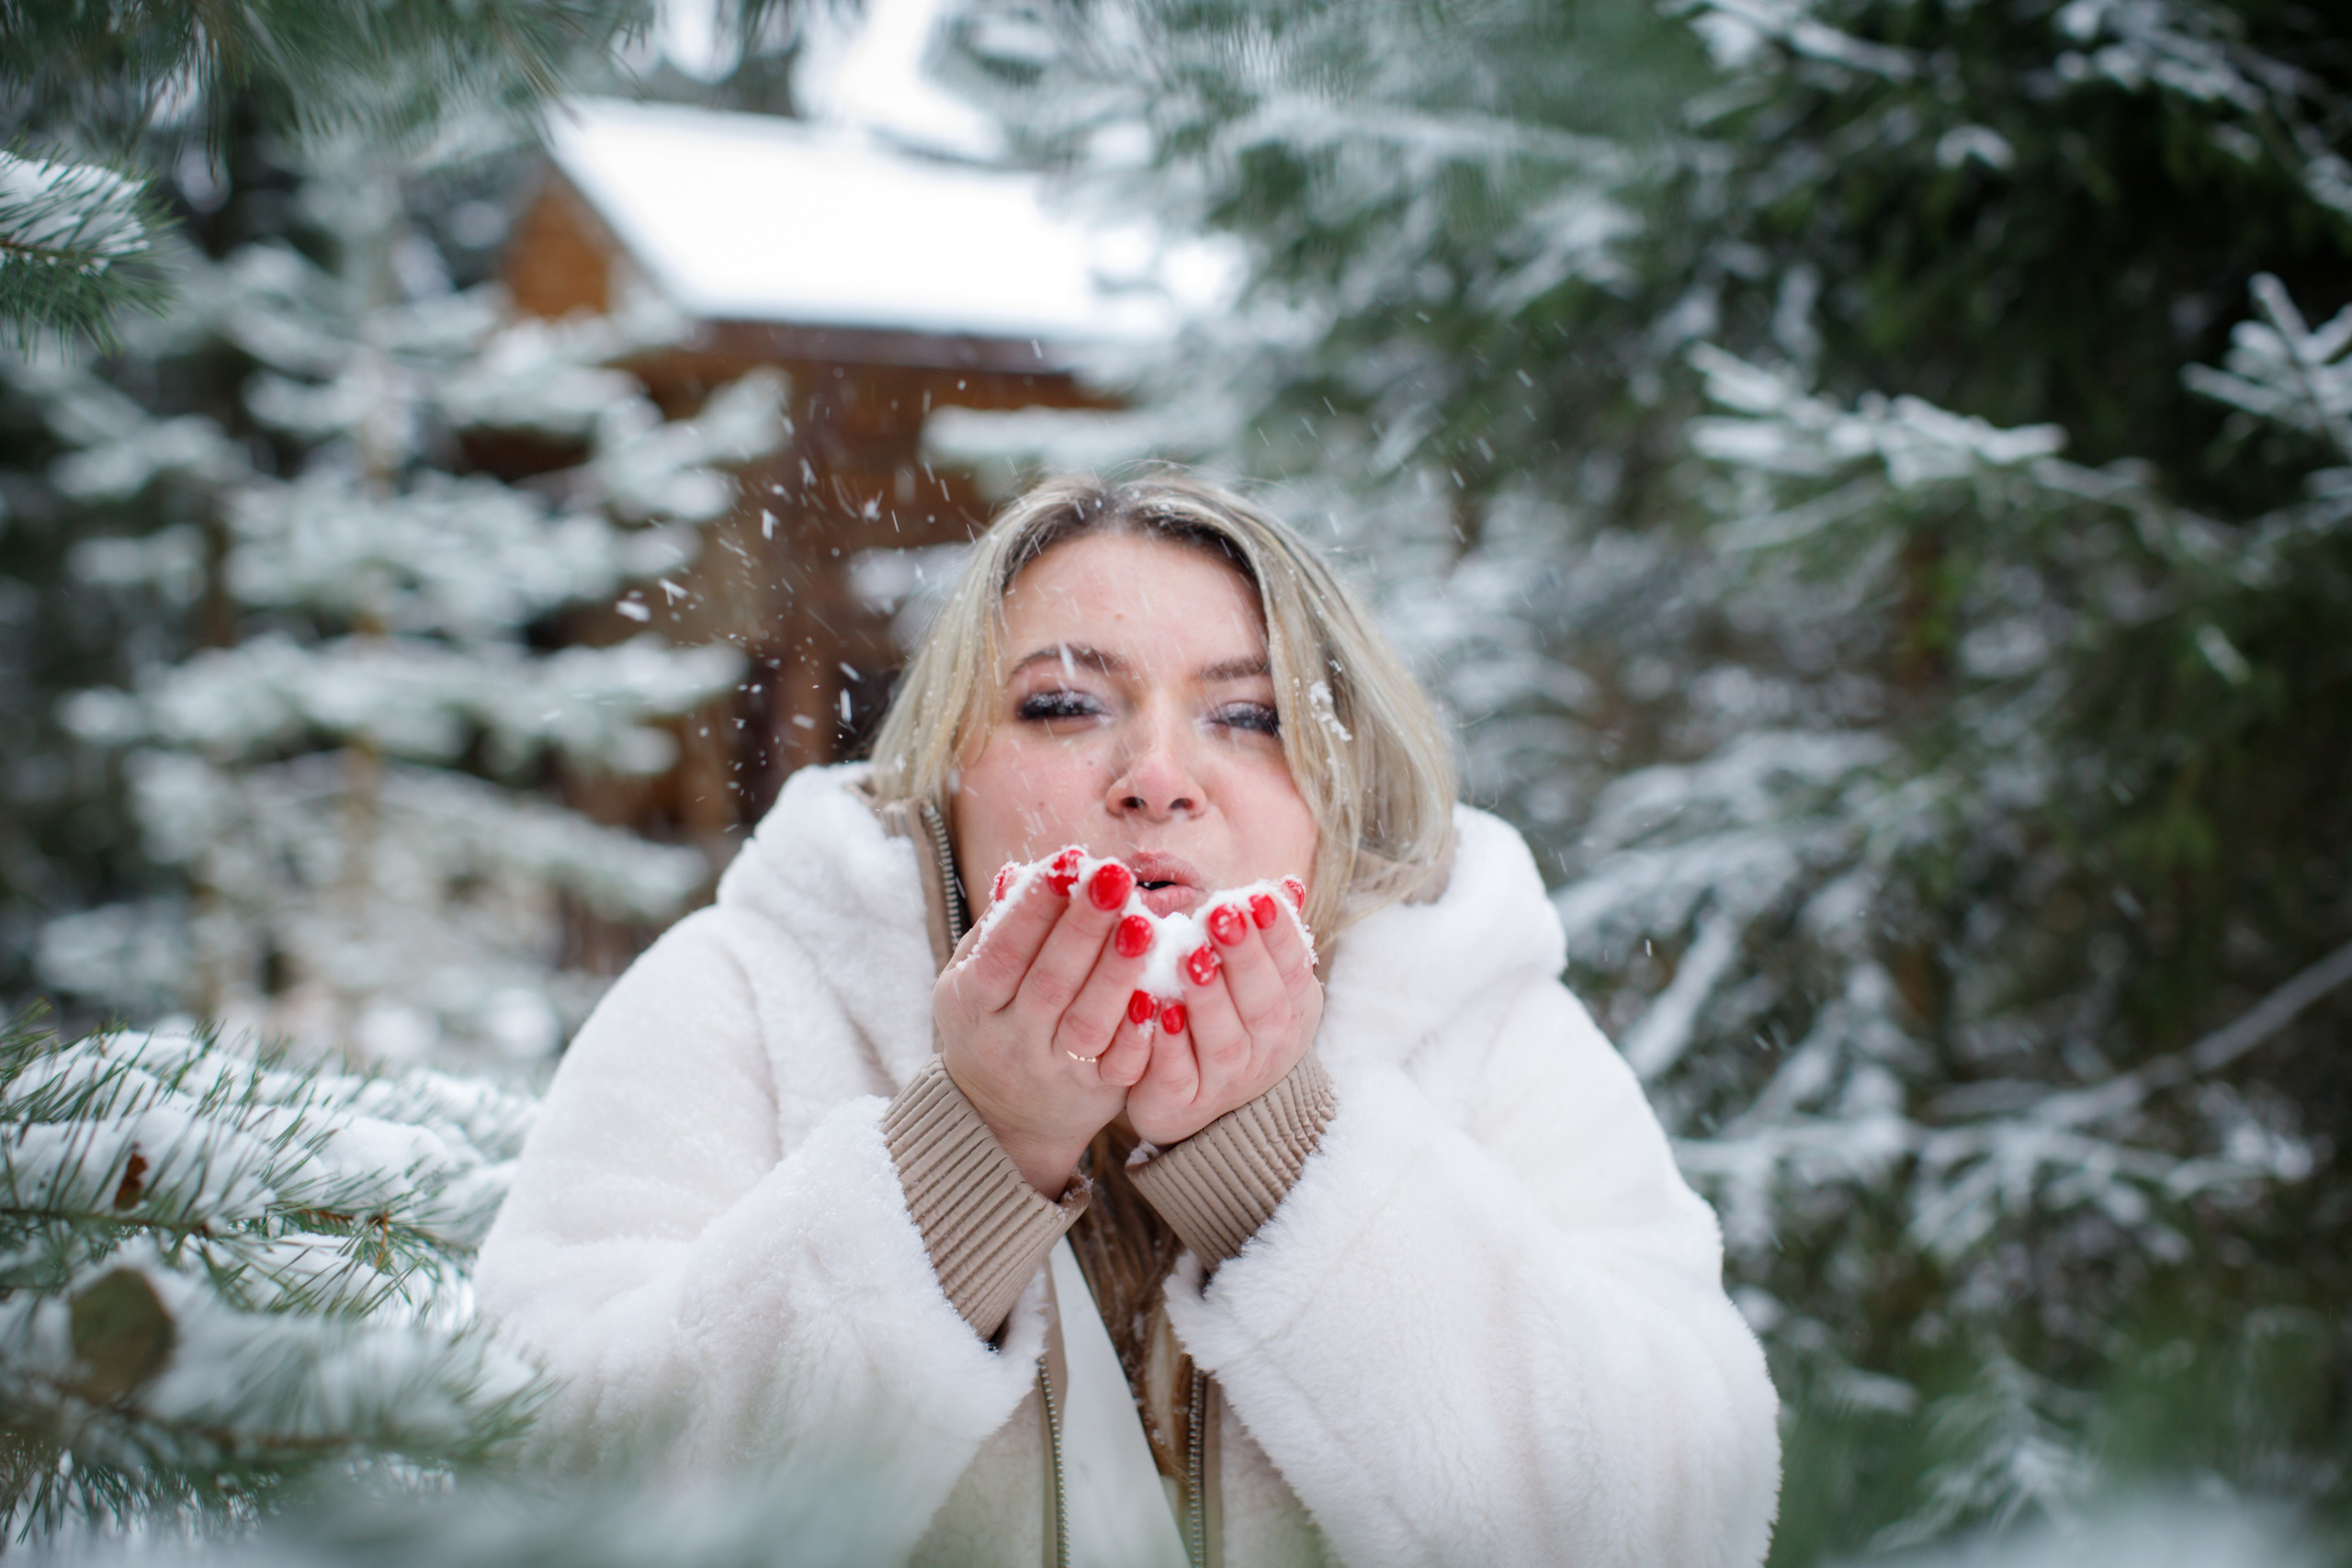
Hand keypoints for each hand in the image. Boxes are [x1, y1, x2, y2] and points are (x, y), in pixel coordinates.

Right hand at [934, 860, 1157, 1193]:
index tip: (1070, 858)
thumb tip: (1019, 872)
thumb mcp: (973, 977)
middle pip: (1049, 983)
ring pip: (1088, 1024)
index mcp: (972, 1002)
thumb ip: (998, 927)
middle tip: (1115, 877)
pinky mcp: (1097, 1093)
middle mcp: (1011, 1039)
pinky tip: (1164, 990)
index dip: (1035, 906)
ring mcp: (1055, 1070)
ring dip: (1118, 973)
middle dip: (1083, 927)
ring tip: (1146, 924)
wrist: (1001, 1118)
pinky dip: (1142, 1030)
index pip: (1002, 951)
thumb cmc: (992, 1020)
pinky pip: (1123, 1064)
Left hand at [1126, 891, 1322, 1146]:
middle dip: (1243, 959)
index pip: (1294, 970)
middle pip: (1264, 1006)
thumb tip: (1287, 884)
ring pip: (1224, 1043)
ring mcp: (1229, 1082)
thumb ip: (1266, 935)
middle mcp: (1269, 1050)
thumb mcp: (1259, 978)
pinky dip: (1168, 1044)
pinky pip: (1178, 1076)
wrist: (1208, 1104)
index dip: (1278, 935)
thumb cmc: (1231, 1020)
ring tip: (1188, 958)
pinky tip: (1153, 1008)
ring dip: (1207, 999)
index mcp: (1293, 1011)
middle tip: (1219, 916)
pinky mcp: (1184, 1106)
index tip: (1256, 895)